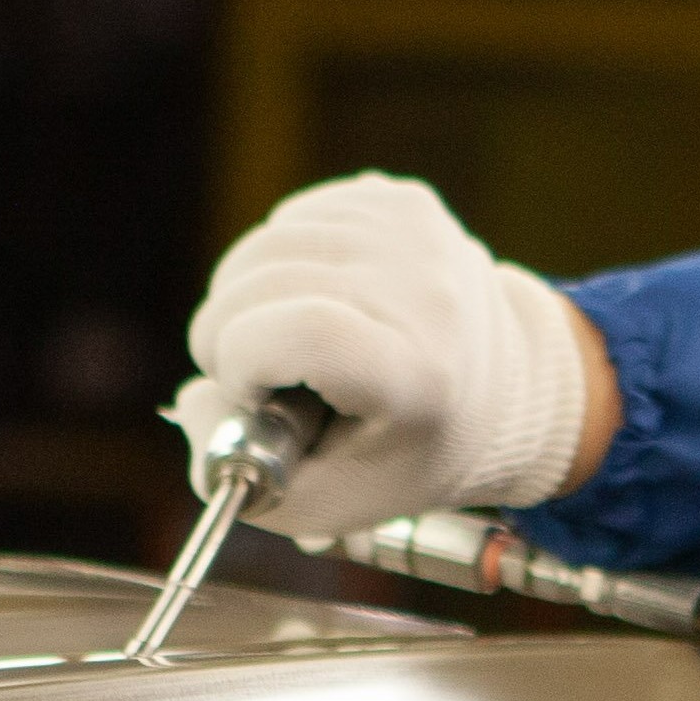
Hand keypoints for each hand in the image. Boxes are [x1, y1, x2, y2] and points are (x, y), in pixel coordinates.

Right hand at [168, 172, 590, 540]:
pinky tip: (314, 298)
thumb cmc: (411, 453)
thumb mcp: (332, 500)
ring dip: (245, 298)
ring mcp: (416, 233)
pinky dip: (279, 261)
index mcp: (418, 372)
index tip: (255, 395)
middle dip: (227, 336)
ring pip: (265, 243)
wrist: (505, 390)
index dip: (245, 363)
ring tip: (287, 342)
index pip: (301, 333)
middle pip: (262, 281)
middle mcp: (425, 289)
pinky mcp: (400, 200)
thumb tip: (194, 398)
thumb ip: (243, 473)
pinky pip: (291, 217)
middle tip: (258, 377)